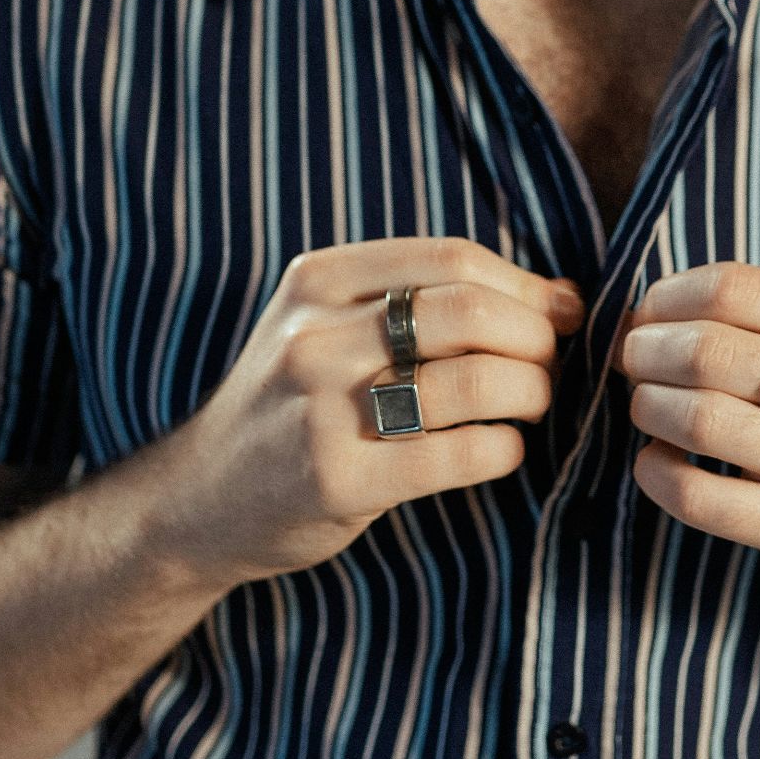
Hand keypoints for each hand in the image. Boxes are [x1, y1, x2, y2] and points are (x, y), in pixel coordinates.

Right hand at [163, 237, 584, 585]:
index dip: (525, 285)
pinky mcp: (337, 479)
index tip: (558, 313)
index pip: (452, 258)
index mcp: (319, 280)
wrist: (198, 501)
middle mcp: (314, 335)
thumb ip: (424, 301)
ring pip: (471, 381)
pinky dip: (502, 449)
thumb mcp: (331, 327)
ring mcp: (321, 409)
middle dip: (534, 338)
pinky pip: (456, 454)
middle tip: (549, 366)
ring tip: (531, 406)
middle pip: (468, 311)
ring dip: (529, 392)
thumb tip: (561, 293)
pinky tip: (501, 450)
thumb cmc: (294, 406)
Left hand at [616, 261, 759, 621]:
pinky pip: (698, 496)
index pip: (735, 289)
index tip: (651, 314)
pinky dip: (654, 471)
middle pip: (709, 351)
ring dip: (647, 406)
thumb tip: (654, 310)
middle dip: (647, 350)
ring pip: (700, 420)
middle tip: (634, 360)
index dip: (668, 297)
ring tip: (646, 406)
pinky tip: (656, 460)